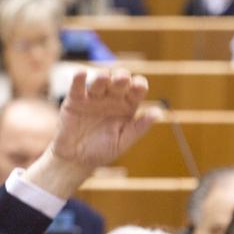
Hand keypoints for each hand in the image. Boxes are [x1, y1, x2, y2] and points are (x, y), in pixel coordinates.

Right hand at [43, 69, 157, 175]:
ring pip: (100, 81)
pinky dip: (79, 79)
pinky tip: (81, 73)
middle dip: (121, 77)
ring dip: (102, 76)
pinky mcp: (75, 100)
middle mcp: (112, 98)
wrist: (75, 160)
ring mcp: (93, 97)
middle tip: (121, 78)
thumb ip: (138, 127)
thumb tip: (158, 112)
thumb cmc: (101, 152)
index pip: (137, 90)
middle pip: (119, 81)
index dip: (139, 85)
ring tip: (103, 77)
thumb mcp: (122, 142)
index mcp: (127, 106)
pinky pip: (78, 86)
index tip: (138, 86)